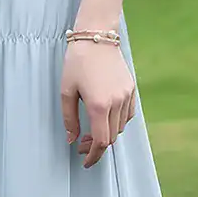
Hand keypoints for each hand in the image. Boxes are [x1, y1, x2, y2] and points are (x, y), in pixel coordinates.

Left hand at [60, 41, 136, 167]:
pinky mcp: (131, 88)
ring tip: (93, 129)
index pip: (101, 142)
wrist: (96, 35)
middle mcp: (116, 102)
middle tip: (83, 144)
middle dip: (97, 145)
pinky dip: (119, 121)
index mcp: (98, 105)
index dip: (93, 155)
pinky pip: (128, 114)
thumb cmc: (77, 61)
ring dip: (108, 133)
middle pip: (111, 136)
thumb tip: (72, 140)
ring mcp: (126, 95)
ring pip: (120, 127)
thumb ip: (69, 118)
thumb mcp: (66, 90)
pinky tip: (106, 116)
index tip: (85, 161)